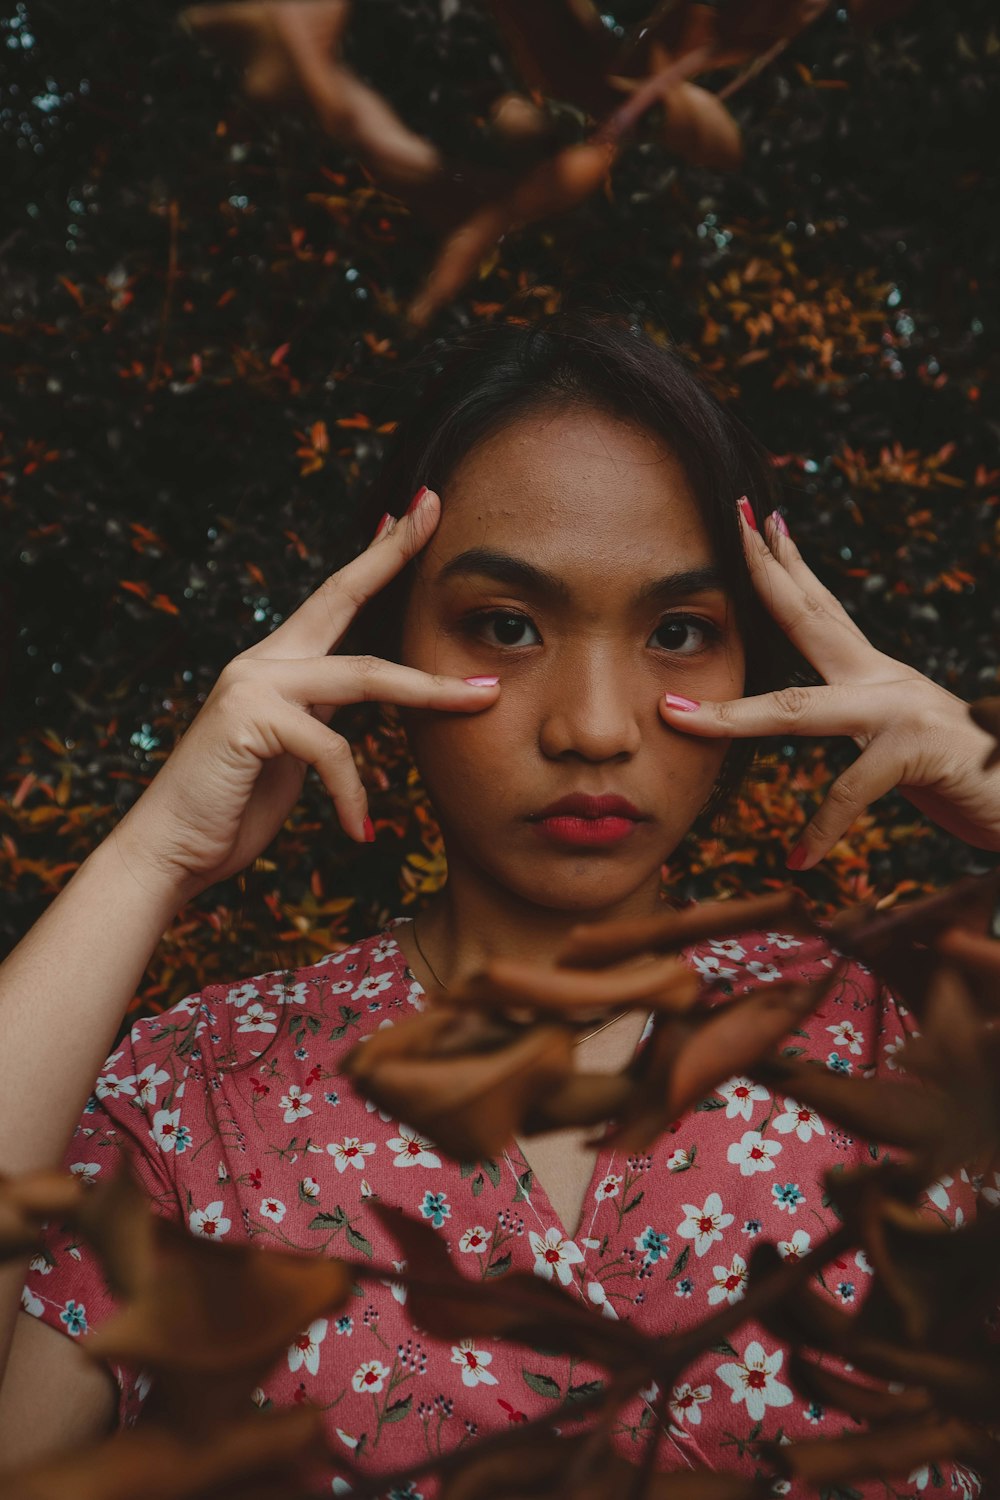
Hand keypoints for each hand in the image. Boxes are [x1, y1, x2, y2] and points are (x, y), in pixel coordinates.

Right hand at [111, 488, 499, 901]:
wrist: (169, 851)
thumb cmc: (233, 808)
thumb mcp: (291, 755)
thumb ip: (320, 719)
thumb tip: (363, 704)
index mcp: (277, 665)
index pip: (336, 598)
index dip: (377, 555)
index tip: (414, 514)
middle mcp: (263, 661)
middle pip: (343, 596)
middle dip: (393, 552)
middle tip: (436, 507)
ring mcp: (252, 685)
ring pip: (364, 675)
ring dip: (431, 691)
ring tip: (483, 699)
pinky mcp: (248, 720)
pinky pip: (331, 749)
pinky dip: (353, 793)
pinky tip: (360, 831)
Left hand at [659, 502, 999, 869]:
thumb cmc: (968, 781)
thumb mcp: (901, 748)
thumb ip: (862, 731)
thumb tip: (817, 721)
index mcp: (878, 677)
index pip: (821, 611)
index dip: (785, 569)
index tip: (755, 526)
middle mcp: (888, 681)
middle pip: (811, 620)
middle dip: (767, 573)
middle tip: (734, 520)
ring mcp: (904, 711)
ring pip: (800, 710)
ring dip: (733, 717)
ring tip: (677, 717)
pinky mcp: (920, 752)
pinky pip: (852, 792)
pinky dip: (821, 831)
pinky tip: (797, 860)